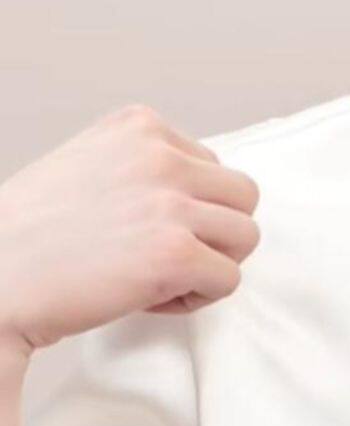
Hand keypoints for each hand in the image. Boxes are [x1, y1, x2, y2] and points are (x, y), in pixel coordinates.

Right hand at [0, 104, 260, 362]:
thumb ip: (143, 166)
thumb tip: (200, 192)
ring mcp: (170, 203)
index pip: (210, 167)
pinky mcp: (175, 253)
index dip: (185, 209)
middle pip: (242, 197)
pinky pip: (229, 279)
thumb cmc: (28, 235)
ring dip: (209, 264)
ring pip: (245, 236)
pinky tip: (149, 299)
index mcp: (140, 125)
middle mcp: (160, 155)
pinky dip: (197, 299)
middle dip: (211, 233)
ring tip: (156, 278)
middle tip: (162, 258)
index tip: (140, 230)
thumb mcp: (87, 164)